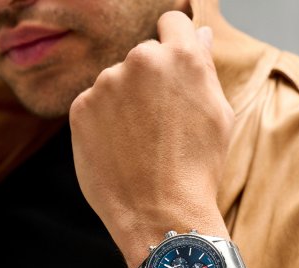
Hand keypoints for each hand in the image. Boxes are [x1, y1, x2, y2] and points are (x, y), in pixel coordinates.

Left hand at [70, 11, 233, 267]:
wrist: (160, 213)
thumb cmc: (197, 168)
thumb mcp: (217, 116)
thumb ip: (204, 68)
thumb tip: (200, 34)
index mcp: (180, 57)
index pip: (173, 23)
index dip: (175, 41)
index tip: (172, 66)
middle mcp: (140, 60)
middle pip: (143, 57)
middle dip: (150, 80)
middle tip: (159, 122)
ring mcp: (105, 84)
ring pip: (116, 82)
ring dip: (125, 102)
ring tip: (138, 142)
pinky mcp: (80, 109)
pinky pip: (94, 105)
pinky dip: (104, 121)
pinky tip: (118, 149)